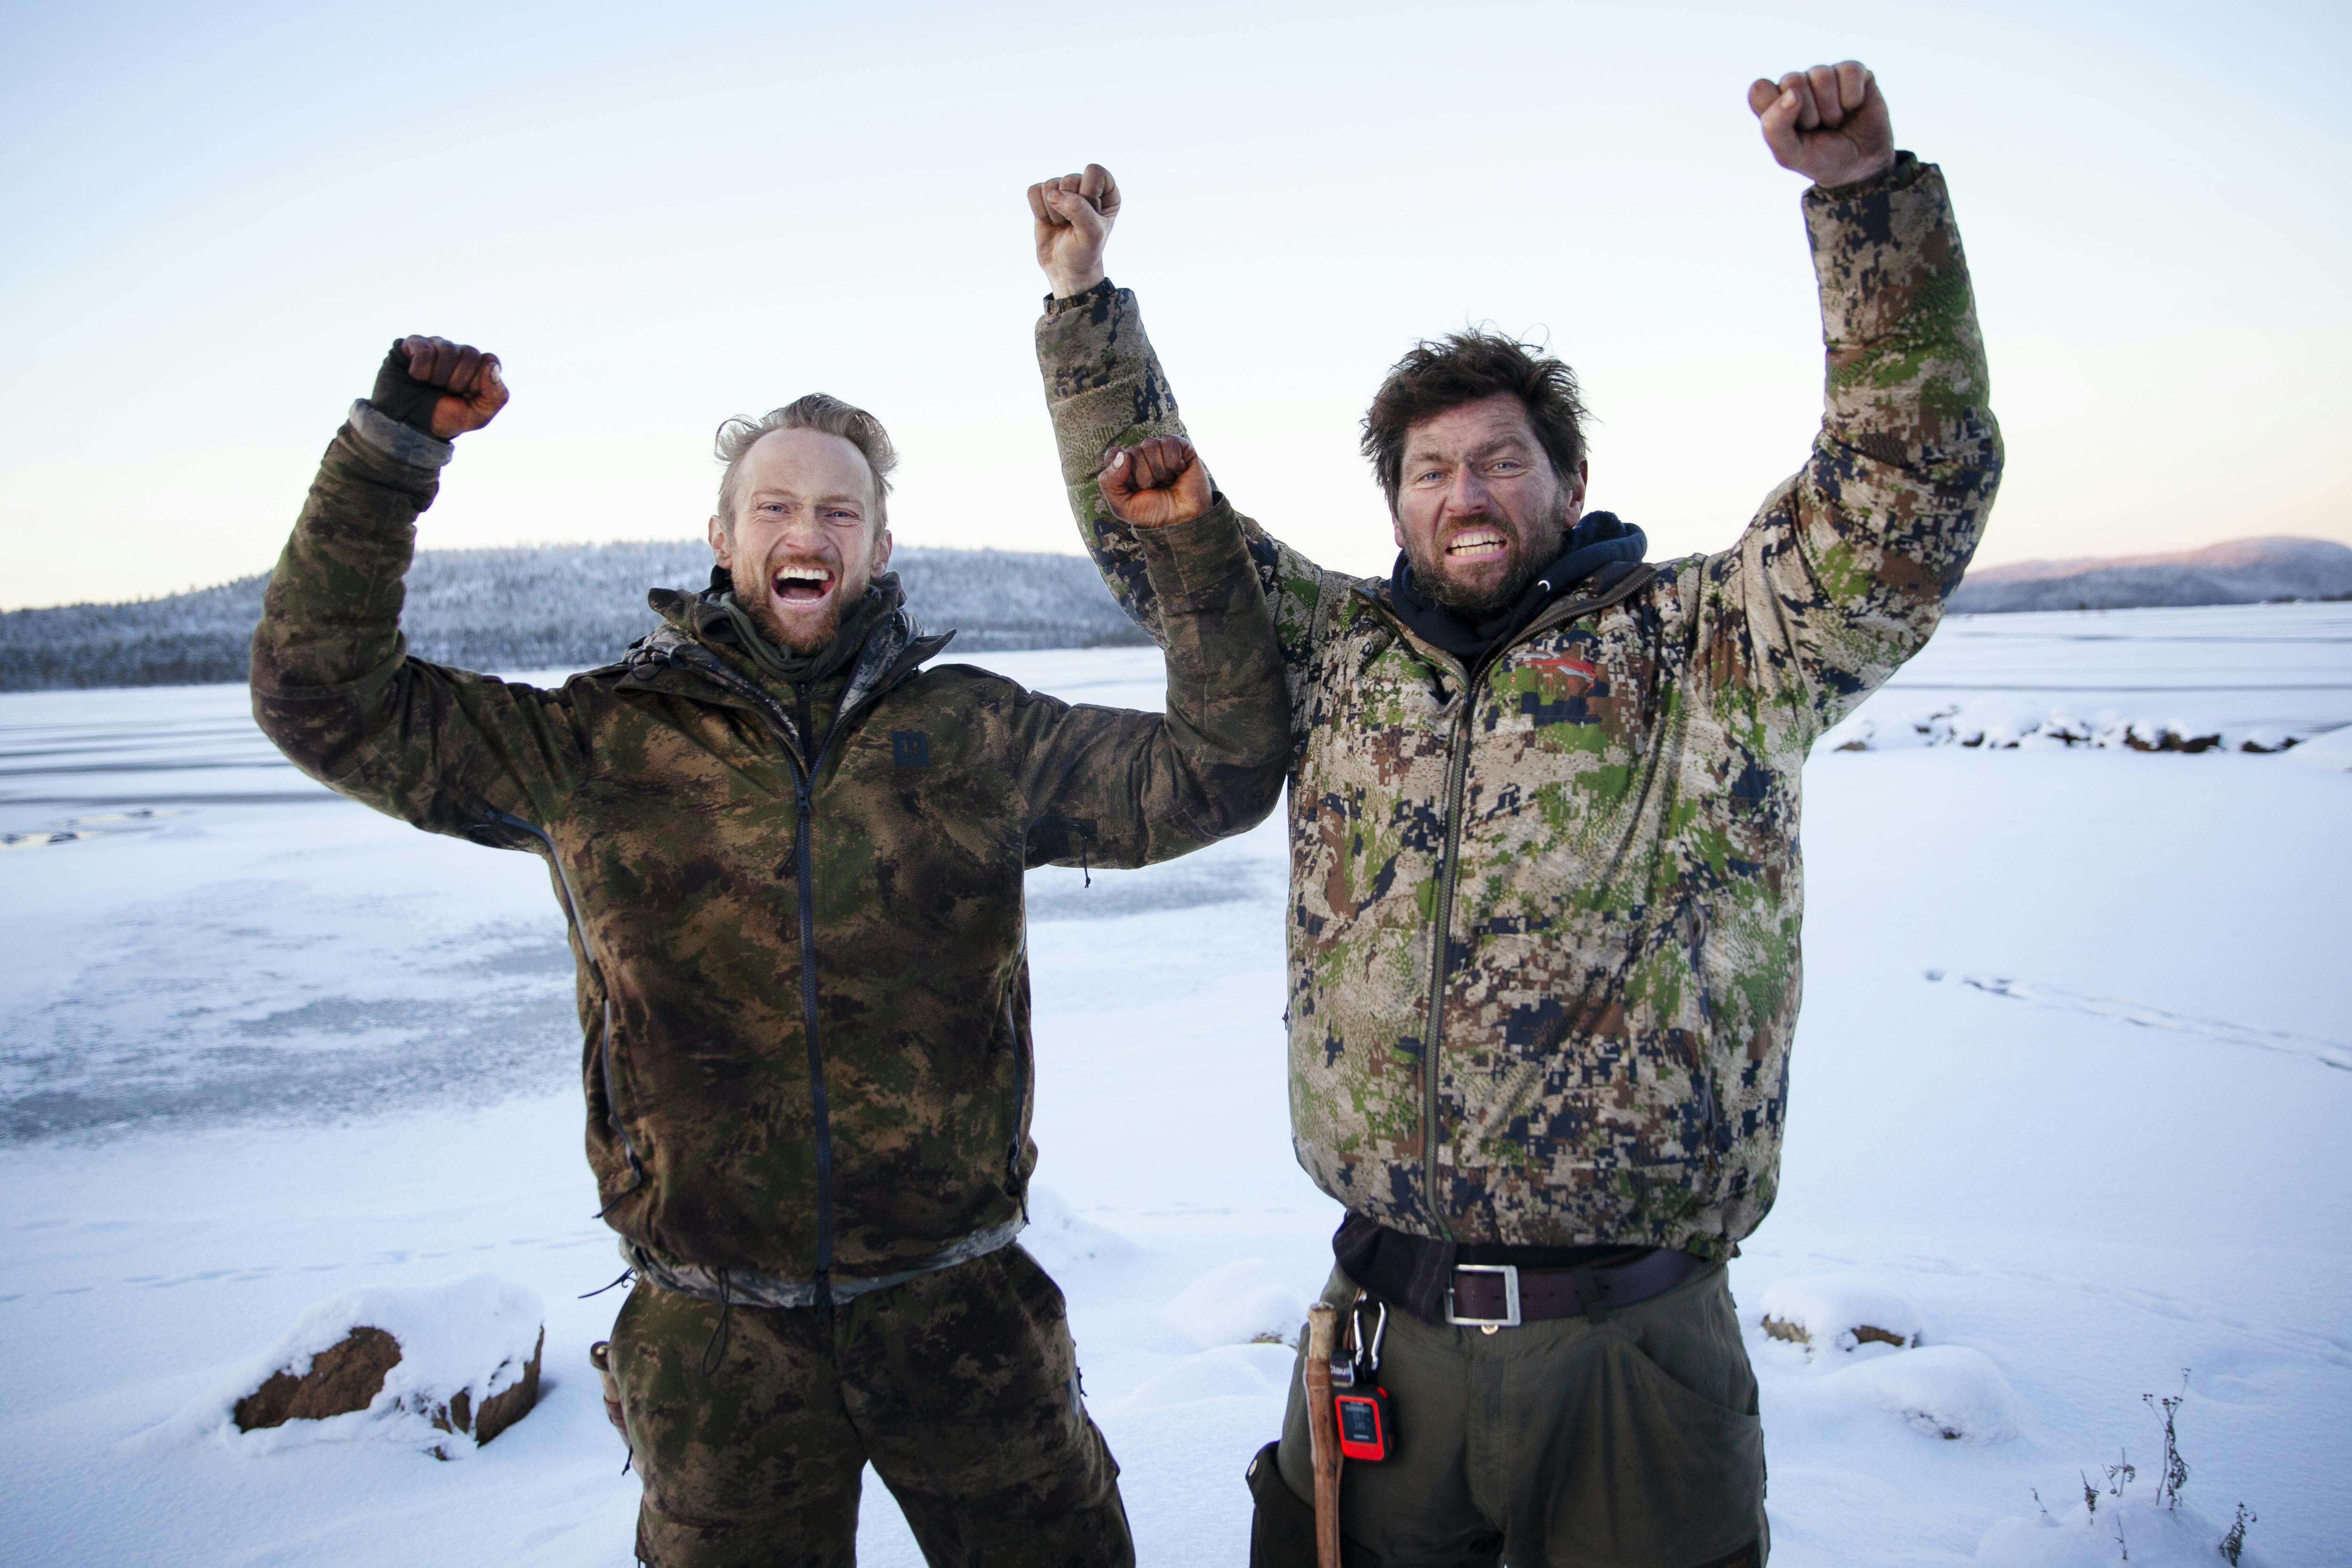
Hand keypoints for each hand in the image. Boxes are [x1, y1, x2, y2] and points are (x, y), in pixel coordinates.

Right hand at [369, 335, 509, 439]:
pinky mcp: (413, 345)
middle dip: (458, 380)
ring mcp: (436, 346)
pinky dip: (421, 369)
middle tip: (447, 391)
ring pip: (447, 349)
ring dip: (439, 376)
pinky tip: (416, 377)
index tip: (468, 394)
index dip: (480, 379)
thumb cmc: (445, 418)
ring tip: (431, 385)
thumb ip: (496, 395)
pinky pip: (424, 349)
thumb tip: (493, 366)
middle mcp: (458, 353)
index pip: (490, 359)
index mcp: (476, 368)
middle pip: (470, 353)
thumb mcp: (478, 416)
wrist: (409, 425)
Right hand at [1027, 164, 1118, 298]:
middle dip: (1068, 207)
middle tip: (1073, 225)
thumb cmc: (1084, 252)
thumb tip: (1054, 194)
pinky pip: (1034, 191)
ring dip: (1053, 212)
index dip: (1088, 194)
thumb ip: (1078, 210)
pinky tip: (1049, 221)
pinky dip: (1039, 210)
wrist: (1065, 269)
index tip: (1089, 215)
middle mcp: (1086, 186)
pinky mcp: (1044, 197)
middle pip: (1069, 178)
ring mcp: (1064, 190)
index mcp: (1107, 191)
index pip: (1093, 172)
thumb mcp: (1091, 234)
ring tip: (1062, 225)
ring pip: (1050, 185)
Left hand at [1099, 436, 1209, 529]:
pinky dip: (1174, 460)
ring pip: (1150, 444)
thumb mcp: (1122, 506)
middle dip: (1144, 475)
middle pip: (1133, 451)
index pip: (1113, 453)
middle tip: (1155, 488)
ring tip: (1168, 481)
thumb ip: (1109, 482)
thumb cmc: (1152, 514)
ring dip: (1160, 470)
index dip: (1121, 469)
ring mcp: (1161, 451)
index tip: (1133, 487)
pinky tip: (1179, 471)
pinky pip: (1169, 441)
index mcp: (1125, 468)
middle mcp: (1142, 456)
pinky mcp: (1180, 447)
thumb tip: (1122, 454)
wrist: (1182, 521)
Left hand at [1747, 62, 1894, 188]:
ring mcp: (1824, 75)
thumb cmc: (1820, 158)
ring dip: (1832, 109)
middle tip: (1817, 128)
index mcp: (1774, 103)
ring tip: (1835, 121)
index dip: (1776, 111)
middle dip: (1808, 114)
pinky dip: (1852, 98)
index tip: (1792, 130)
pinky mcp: (1852, 70)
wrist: (1860, 164)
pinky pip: (1850, 72)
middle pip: (1792, 80)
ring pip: (1822, 76)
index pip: (1760, 90)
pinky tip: (1852, 107)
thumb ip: (1776, 128)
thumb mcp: (1791, 155)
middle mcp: (1796, 85)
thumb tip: (1791, 94)